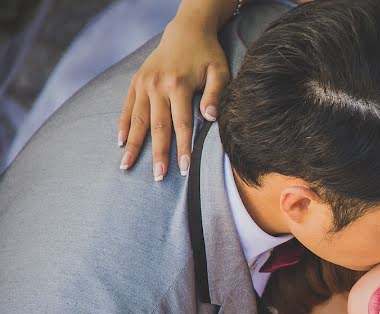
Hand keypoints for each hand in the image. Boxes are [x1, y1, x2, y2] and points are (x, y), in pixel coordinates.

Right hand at [118, 19, 229, 179]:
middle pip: (158, 126)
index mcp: (178, 85)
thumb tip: (210, 118)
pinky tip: (120, 142)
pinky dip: (123, 124)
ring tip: (126, 166)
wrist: (187, 30)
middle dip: (158, 154)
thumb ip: (215, 94)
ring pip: (137, 119)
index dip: (183, 148)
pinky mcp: (136, 81)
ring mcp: (144, 83)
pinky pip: (127, 106)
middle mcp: (157, 85)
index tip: (184, 170)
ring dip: (133, 144)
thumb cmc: (208, 55)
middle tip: (158, 178)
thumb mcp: (220, 71)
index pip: (182, 124)